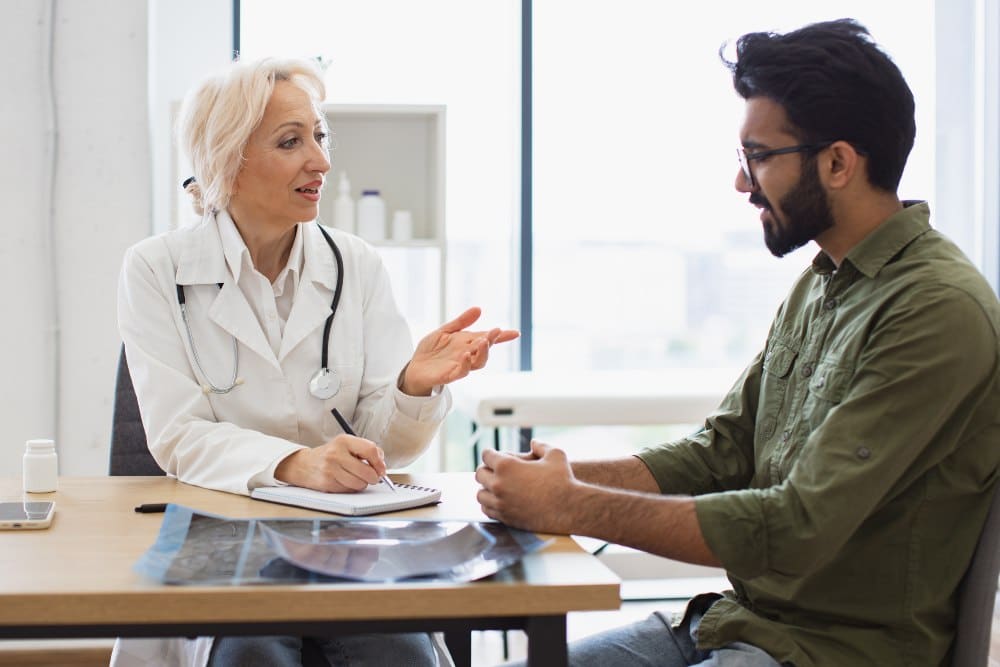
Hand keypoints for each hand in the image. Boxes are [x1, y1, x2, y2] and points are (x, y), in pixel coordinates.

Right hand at [274, 435, 385, 491]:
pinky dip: (351, 488)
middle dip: (373, 477)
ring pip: (360, 484)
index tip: (381, 469)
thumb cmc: (330, 454)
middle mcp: (336, 453)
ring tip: (355, 477)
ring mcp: (330, 469)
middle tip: (372, 476)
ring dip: (361, 483)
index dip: (379, 462)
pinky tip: (344, 481)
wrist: (303, 464)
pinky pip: (349, 490)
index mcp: (344, 440)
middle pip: (367, 471)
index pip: (371, 450)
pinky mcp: (327, 483)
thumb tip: (381, 465)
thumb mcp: (347, 444)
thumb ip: (366, 450)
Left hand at [400, 307, 518, 395]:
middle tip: (496, 332)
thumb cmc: (431, 351)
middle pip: (485, 349)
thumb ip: (461, 322)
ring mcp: (460, 365)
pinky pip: (461, 372)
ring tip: (483, 341)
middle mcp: (467, 354)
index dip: (502, 336)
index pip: (488, 338)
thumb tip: (479, 309)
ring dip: (483, 352)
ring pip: (478, 362)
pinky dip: (465, 364)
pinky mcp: (450, 375)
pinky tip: (465, 355)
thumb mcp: (445, 331)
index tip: (515, 333)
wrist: (414, 368)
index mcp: (467, 343)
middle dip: (492, 340)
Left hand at [475, 440, 578, 532]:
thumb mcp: (555, 454)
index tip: (493, 455)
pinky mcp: (505, 518)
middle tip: (492, 470)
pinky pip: (487, 510)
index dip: (490, 453)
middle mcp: (499, 484)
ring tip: (493, 486)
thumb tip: (534, 443)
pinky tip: (498, 501)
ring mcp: (500, 503)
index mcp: (506, 466)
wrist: (569, 509)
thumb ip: (541, 446)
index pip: (486, 456)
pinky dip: (490, 505)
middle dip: (486, 470)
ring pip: (481, 495)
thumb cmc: (563, 480)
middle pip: (480, 474)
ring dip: (486, 489)